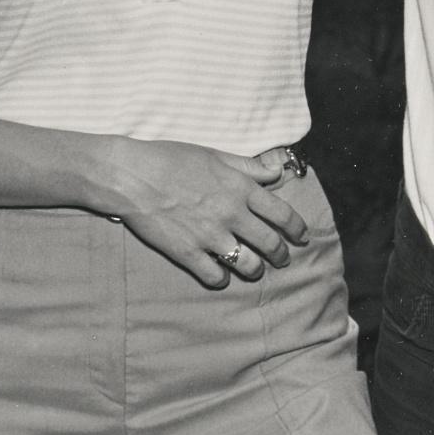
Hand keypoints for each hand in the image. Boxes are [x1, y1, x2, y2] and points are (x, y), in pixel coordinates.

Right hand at [105, 140, 310, 289]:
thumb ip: (249, 167)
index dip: (297, 229)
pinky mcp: (187, 253)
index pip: (282, 214)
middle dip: (281, 255)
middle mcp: (231, 214)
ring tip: (256, 270)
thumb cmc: (172, 159)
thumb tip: (275, 173)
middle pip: (270, 243)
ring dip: (256, 270)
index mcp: (241, 189)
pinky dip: (222, 279)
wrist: (132, 175)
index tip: (302, 236)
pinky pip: (214, 276)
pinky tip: (222, 276)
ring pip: (248, 264)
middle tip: (283, 259)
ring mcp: (210, 236)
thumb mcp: (216, 156)